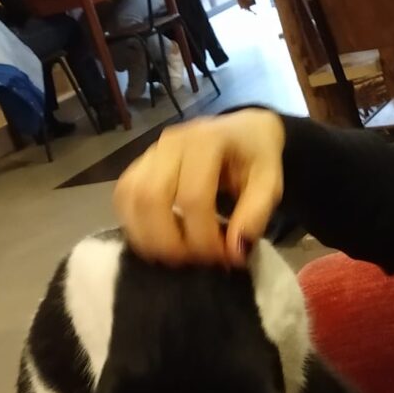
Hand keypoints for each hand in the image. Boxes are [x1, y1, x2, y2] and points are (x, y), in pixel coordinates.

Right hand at [113, 108, 285, 266]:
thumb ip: (255, 216)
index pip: (193, 197)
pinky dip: (134, 225)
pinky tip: (156, 242)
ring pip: (130, 198)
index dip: (204, 237)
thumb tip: (234, 251)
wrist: (243, 131)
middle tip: (194, 262)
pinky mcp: (138, 165)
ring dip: (147, 237)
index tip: (222, 258)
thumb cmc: (255, 157)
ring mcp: (150, 152)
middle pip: (152, 198)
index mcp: (206, 141)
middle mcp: (171, 143)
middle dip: (170, 241)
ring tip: (174, 257)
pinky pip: (123, 197)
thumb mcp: (270, 183)